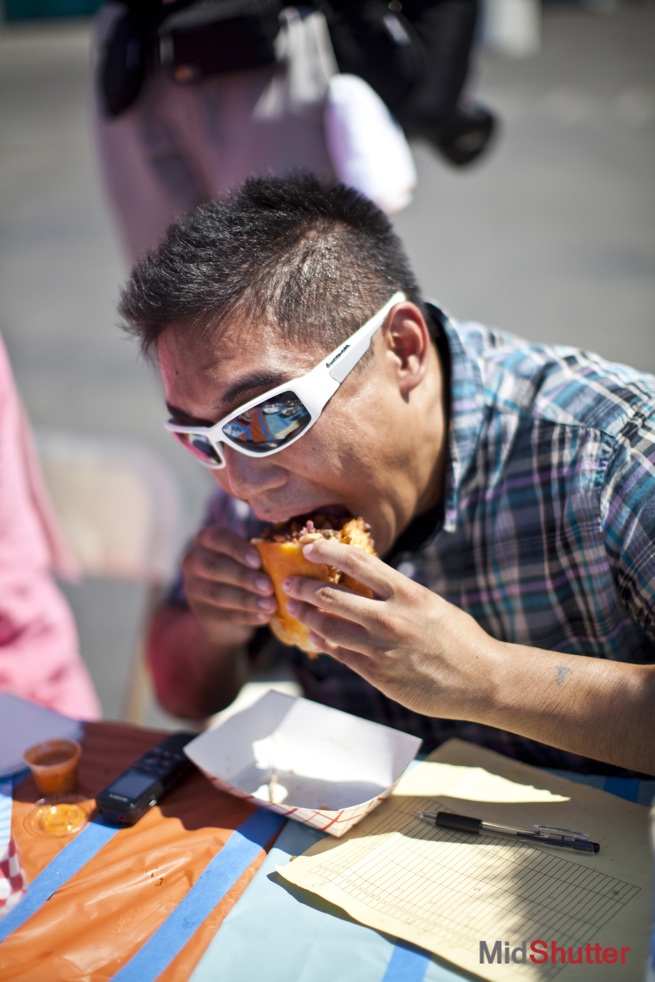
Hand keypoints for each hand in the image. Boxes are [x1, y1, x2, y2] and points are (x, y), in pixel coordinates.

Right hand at [182, 526, 276, 644]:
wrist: (225, 606)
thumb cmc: (242, 569)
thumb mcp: (245, 556)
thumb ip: (259, 552)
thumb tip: (284, 553)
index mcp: (206, 540)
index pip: (217, 537)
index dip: (237, 548)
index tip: (258, 561)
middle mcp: (194, 561)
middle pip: (214, 566)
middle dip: (243, 576)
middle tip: (268, 586)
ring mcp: (194, 589)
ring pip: (218, 593)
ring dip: (247, 600)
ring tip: (270, 605)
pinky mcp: (203, 613)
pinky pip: (224, 615)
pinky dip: (247, 616)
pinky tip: (264, 617)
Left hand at [283, 537, 498, 720]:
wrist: (481, 680)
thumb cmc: (460, 638)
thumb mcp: (430, 603)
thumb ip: (397, 595)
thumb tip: (366, 584)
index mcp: (406, 593)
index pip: (356, 562)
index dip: (326, 551)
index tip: (308, 547)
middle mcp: (389, 618)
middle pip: (331, 596)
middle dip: (303, 588)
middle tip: (289, 584)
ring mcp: (381, 649)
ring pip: (328, 628)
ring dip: (305, 617)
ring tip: (294, 609)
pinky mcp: (378, 675)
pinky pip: (341, 656)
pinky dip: (324, 644)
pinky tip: (316, 638)